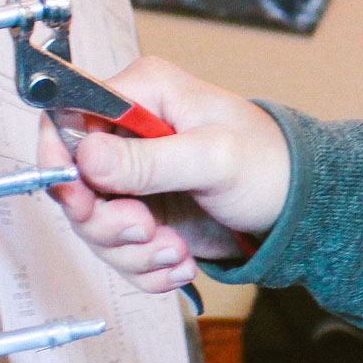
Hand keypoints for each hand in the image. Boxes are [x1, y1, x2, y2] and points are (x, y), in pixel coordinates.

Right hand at [40, 56, 289, 294]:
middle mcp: (130, 136)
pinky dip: (147, 266)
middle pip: (74, 182)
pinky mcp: (146, 214)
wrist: (302, 208)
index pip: (68, 117)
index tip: (80, 197)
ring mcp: (136, 178)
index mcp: (143, 96)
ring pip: (95, 224)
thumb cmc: (274, 166)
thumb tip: (87, 156)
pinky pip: (122, 250)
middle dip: (106, 220)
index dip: (60, 160)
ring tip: (176, 251)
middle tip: (145, 229)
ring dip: (133, 250)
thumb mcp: (213, 159)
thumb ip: (149, 160)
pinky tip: (181, 262)